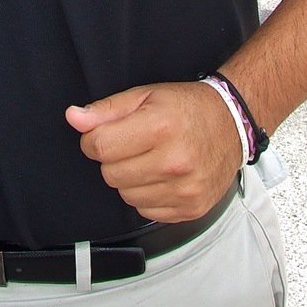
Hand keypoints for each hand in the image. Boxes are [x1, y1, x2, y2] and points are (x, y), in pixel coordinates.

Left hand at [65, 82, 241, 221]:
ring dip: (130, 178)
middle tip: (133, 144)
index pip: (100, 146)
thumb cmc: (187, 107)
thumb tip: (74, 117)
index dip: (93, 139)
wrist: (232, 124)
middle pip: (110, 174)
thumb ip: (106, 110)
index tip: (104, 134)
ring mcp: (184, 189)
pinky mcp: (190, 209)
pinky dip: (146, 195)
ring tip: (150, 158)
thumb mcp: (145, 95)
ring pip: (125, 195)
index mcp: (160, 127)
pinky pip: (145, 211)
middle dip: (113, 158)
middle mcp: (174, 161)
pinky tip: (162, 176)